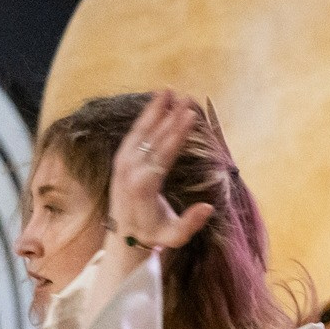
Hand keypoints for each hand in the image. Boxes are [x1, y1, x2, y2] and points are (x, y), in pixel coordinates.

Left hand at [109, 90, 217, 252]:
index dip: (177, 133)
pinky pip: (134, 135)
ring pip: (141, 132)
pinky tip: (155, 104)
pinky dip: (144, 119)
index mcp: (144, 185)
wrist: (124, 237)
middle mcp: (131, 171)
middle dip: (171, 117)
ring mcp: (124, 164)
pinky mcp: (121, 160)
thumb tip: (208, 207)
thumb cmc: (154, 235)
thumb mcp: (174, 236)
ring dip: (155, 110)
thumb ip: (190, 223)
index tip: (189, 116)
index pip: (163, 154)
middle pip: (154, 138)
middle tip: (186, 98)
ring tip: (168, 91)